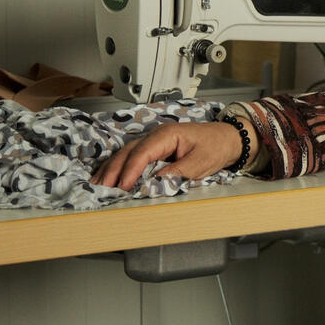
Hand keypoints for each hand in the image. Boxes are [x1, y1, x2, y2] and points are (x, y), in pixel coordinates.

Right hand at [92, 119, 251, 190]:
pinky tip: (109, 177)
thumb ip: (178, 172)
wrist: (227, 139)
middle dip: (112, 171)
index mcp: (167, 135)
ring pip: (126, 154)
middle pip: (128, 153)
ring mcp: (153, 141)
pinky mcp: (154, 149)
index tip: (122, 187)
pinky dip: (119, 168)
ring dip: (111, 169)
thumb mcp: (201, 162)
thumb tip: (156, 183)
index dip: (130, 171)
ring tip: (97, 185)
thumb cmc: (216, 146)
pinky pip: (132, 157)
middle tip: (100, 189)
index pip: (142, 153)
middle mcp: (156, 136)